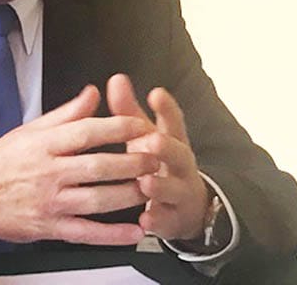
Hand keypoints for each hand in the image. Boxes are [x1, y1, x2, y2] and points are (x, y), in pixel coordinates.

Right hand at [0, 85, 158, 249]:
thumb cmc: (2, 160)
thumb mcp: (29, 129)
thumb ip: (65, 113)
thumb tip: (92, 93)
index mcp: (45, 144)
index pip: (87, 132)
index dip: (117, 127)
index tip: (138, 124)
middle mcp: (49, 172)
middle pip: (98, 167)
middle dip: (131, 162)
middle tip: (154, 158)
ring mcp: (50, 202)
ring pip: (97, 200)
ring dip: (128, 195)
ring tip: (150, 187)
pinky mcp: (50, 227)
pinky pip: (86, 233)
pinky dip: (112, 235)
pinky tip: (133, 231)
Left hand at [107, 74, 208, 240]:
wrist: (185, 205)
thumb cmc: (157, 161)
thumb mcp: (144, 134)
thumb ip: (128, 109)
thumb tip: (116, 79)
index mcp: (172, 141)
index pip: (173, 121)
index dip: (166, 107)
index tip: (156, 93)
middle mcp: (180, 166)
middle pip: (179, 153)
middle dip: (167, 147)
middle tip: (152, 141)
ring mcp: (180, 193)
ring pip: (174, 189)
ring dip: (161, 186)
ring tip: (146, 182)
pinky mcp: (175, 219)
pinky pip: (167, 221)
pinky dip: (157, 221)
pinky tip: (145, 220)